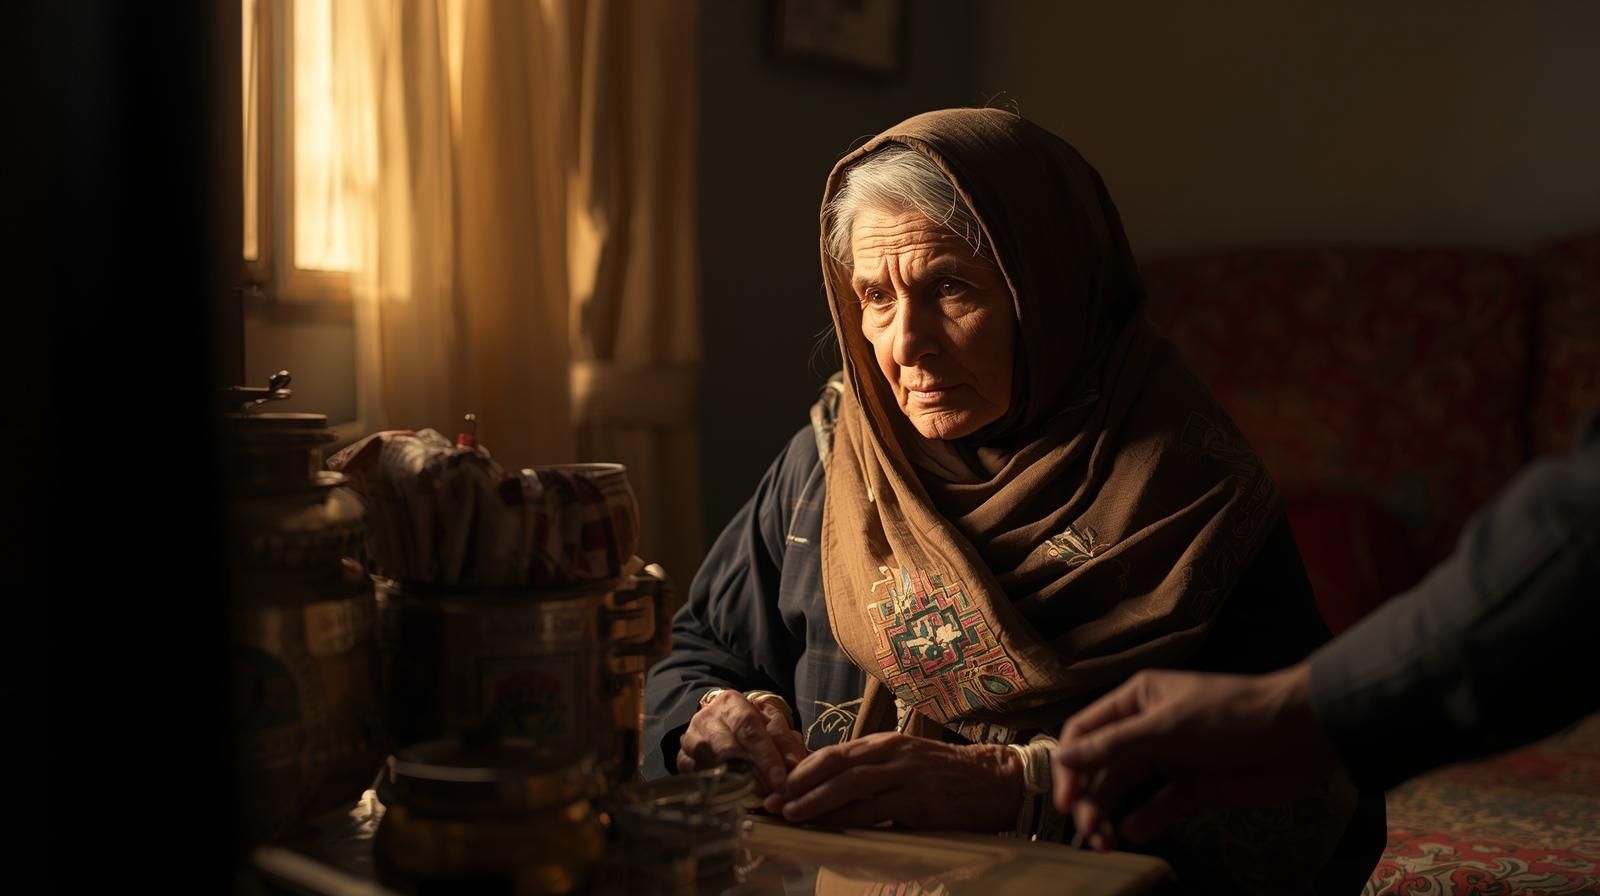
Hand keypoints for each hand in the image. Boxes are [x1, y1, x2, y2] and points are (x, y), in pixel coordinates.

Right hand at [677, 689, 807, 794]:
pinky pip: (696, 777)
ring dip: (735, 783)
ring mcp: (690, 739)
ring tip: (755, 797)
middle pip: (728, 748)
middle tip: (771, 793)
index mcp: (731, 703)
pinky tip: (732, 797)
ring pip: (710, 764)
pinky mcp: (682, 760)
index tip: (780, 780)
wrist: (717, 721)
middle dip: (752, 773)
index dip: (766, 756)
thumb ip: (784, 742)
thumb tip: (793, 766)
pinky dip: (715, 789)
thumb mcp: (770, 724)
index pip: (749, 729)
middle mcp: (706, 718)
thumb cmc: (748, 724)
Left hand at [768, 732, 1022, 831]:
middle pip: (835, 766)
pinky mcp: (919, 801)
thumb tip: (829, 790)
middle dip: (800, 785)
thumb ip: (872, 771)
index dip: (802, 770)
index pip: (833, 753)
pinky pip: (876, 811)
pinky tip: (831, 829)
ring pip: (851, 786)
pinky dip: (849, 819)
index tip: (777, 785)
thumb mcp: (904, 761)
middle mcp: (891, 753)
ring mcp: (906, 775)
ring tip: (792, 815)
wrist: (993, 781)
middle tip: (772, 802)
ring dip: (817, 802)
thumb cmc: (944, 775)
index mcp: (884, 743)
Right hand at [1052, 664, 1338, 849]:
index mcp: (1135, 701)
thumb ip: (1114, 746)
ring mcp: (1169, 760)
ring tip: (1107, 841)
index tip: (1066, 798)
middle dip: (1090, 797)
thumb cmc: (1227, 715)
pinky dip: (1145, 820)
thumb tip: (1064, 759)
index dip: (1069, 764)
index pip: (1084, 731)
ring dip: (1110, 814)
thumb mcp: (1166, 726)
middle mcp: (1145, 729)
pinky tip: (1136, 832)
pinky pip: (1159, 807)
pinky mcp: (1193, 788)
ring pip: (1125, 790)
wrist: (1299, 734)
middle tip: (1088, 829)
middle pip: (1101, 766)